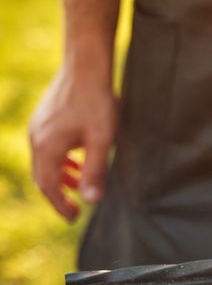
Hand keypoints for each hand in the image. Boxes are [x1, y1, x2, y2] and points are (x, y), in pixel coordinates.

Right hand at [28, 62, 118, 220]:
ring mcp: (38, 126)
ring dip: (60, 177)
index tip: (74, 218)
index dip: (60, 205)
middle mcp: (36, 138)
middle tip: (76, 209)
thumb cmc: (97, 102)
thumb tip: (91, 200)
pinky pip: (48, 147)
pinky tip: (76, 161)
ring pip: (45, 161)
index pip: (48, 186)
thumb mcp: (102, 139)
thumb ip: (95, 171)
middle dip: (58, 195)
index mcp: (46, 147)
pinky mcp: (45, 118)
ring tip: (78, 186)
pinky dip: (60, 160)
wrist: (86, 66)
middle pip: (42, 176)